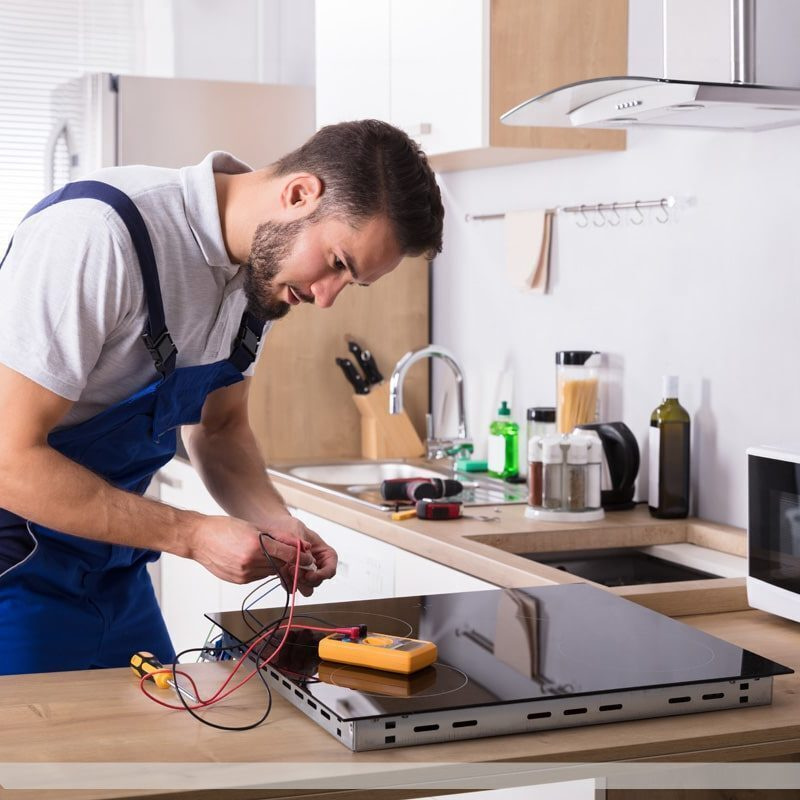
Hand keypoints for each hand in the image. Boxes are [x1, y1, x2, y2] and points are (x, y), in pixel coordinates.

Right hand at [188, 514, 315, 583]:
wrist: (198, 539)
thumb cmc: (224, 527)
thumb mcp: (253, 527)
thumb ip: (277, 537)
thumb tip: (298, 544)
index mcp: (256, 545)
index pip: (288, 554)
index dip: (301, 556)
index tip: (308, 557)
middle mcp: (251, 561)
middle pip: (281, 564)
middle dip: (288, 560)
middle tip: (293, 555)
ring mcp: (244, 573)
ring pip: (270, 572)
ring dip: (274, 564)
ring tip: (265, 553)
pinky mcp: (239, 580)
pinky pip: (258, 576)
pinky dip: (261, 569)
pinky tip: (254, 559)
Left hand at [259, 512, 337, 596]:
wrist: (273, 527)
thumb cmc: (289, 526)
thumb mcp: (297, 532)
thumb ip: (302, 546)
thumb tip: (308, 558)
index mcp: (324, 553)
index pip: (330, 569)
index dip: (322, 575)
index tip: (309, 575)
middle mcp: (317, 564)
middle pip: (318, 581)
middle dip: (306, 580)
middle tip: (294, 572)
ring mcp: (305, 571)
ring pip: (307, 588)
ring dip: (298, 583)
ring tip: (287, 571)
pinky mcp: (293, 575)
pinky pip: (294, 586)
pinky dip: (288, 584)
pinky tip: (282, 575)